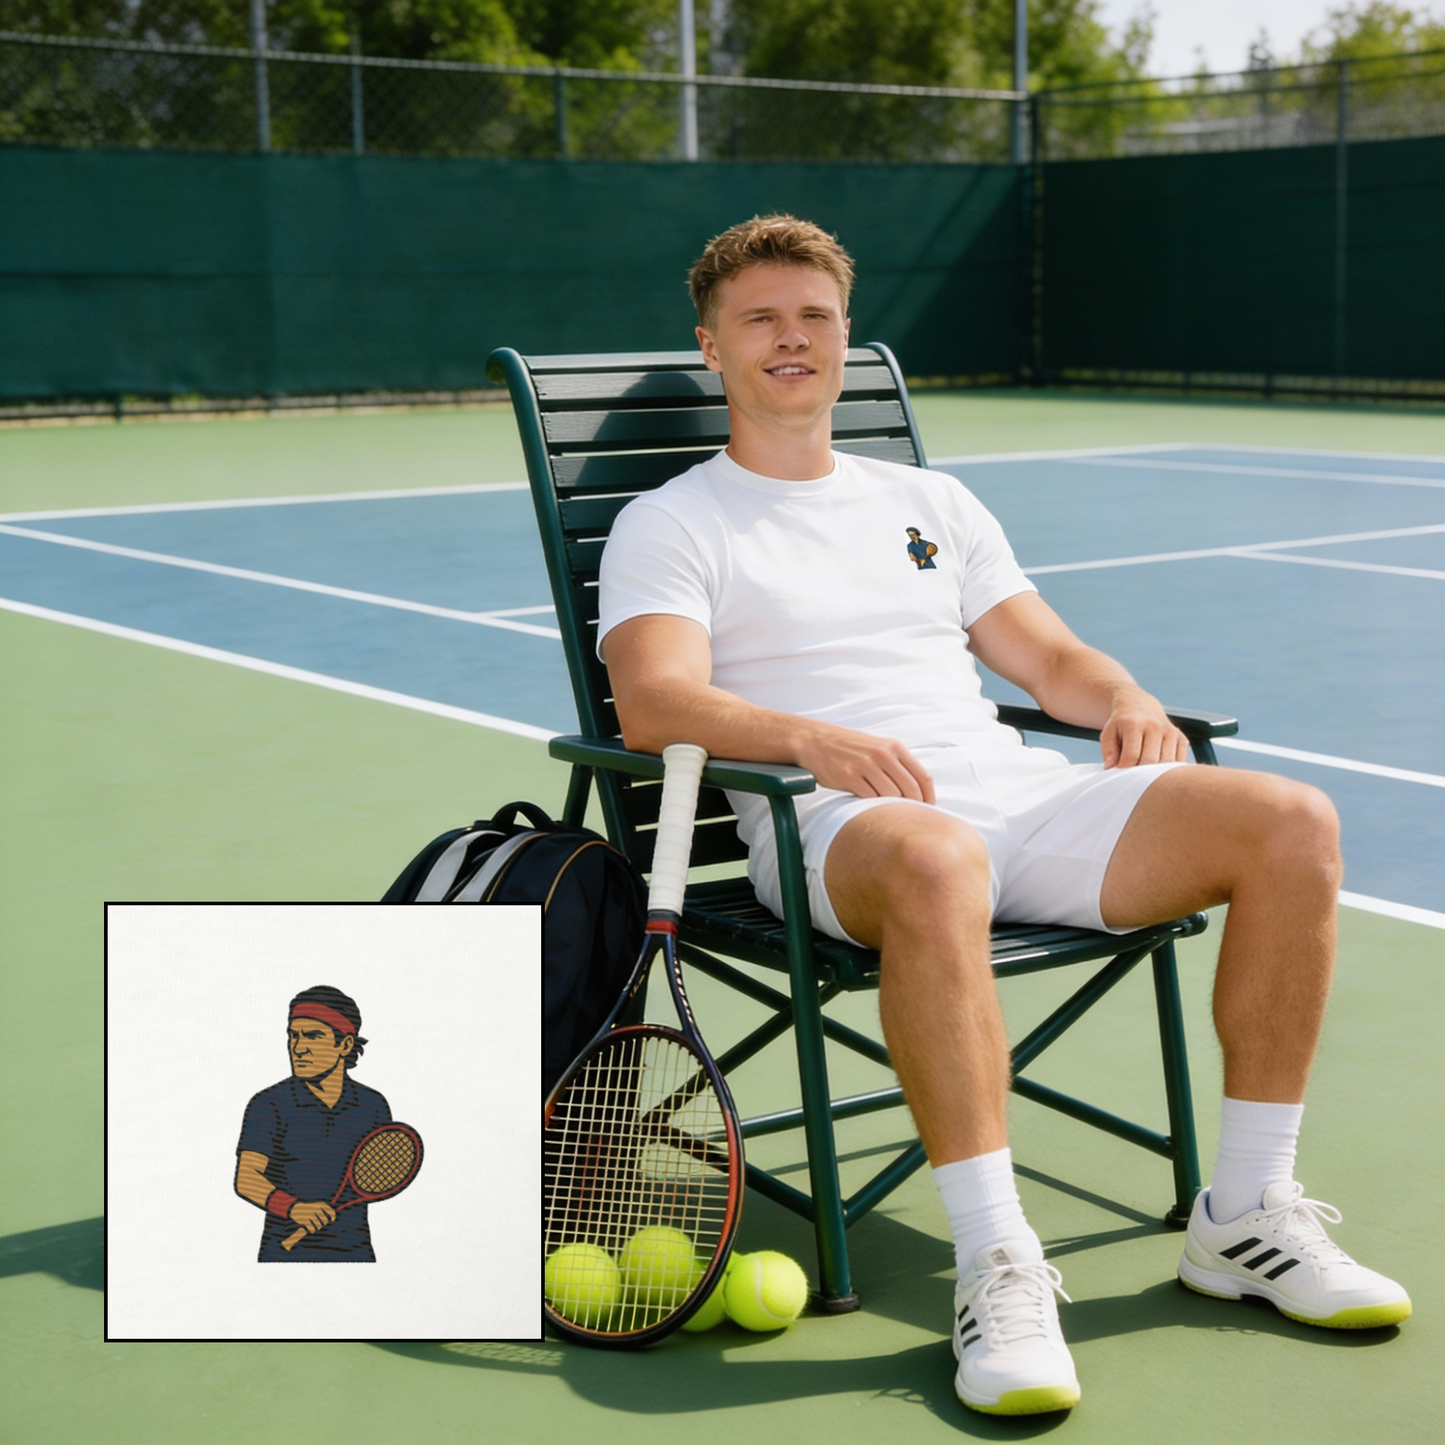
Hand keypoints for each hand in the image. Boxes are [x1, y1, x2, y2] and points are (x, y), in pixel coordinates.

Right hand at [288, 1200, 336, 1233]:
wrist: (297, 1208)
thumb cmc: (311, 1208)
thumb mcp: (319, 1205)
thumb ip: (326, 1210)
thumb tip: (334, 1218)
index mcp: (321, 1204)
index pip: (331, 1211)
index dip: (333, 1216)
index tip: (332, 1220)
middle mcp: (316, 1208)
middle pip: (325, 1220)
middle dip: (324, 1223)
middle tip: (321, 1224)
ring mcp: (310, 1214)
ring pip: (319, 1225)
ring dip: (318, 1227)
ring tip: (318, 1228)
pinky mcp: (305, 1219)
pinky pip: (311, 1228)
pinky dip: (312, 1230)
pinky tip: (312, 1230)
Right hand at [796, 724, 935, 802]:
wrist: (815, 741)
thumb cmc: (848, 747)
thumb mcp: (878, 747)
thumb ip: (898, 764)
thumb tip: (918, 789)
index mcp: (894, 747)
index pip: (923, 776)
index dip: (929, 797)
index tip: (928, 809)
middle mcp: (882, 755)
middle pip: (910, 789)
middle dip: (913, 806)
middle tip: (909, 817)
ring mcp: (865, 765)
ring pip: (891, 796)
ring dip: (890, 806)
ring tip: (884, 808)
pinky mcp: (849, 777)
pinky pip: (869, 798)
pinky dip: (870, 804)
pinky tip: (866, 802)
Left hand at [1100, 689, 1189, 768]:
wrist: (1140, 706)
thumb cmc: (1122, 724)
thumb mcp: (1108, 733)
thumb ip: (1108, 751)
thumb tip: (1111, 768)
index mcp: (1134, 724)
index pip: (1131, 756)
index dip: (1124, 768)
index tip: (1120, 770)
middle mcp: (1155, 726)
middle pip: (1150, 761)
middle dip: (1140, 772)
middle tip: (1133, 771)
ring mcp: (1170, 732)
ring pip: (1167, 764)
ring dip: (1155, 772)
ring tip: (1144, 768)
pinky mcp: (1181, 739)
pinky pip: (1179, 762)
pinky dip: (1169, 770)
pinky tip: (1158, 766)